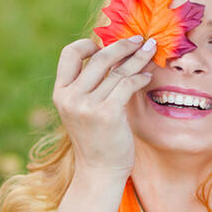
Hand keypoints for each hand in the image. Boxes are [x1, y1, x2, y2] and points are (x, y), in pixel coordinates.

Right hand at [52, 35, 156, 178]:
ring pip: (117, 70)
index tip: (105, 46)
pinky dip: (140, 77)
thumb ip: (88, 86)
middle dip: (123, 45)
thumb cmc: (96, 140)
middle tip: (140, 40)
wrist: (99, 172)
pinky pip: (127, 84)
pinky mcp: (107, 114)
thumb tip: (109, 54)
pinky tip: (147, 76)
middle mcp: (70, 97)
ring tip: (151, 51)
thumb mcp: (82, 110)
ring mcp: (87, 106)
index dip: (88, 44)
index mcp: (61, 93)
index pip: (69, 54)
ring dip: (138, 58)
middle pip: (98, 57)